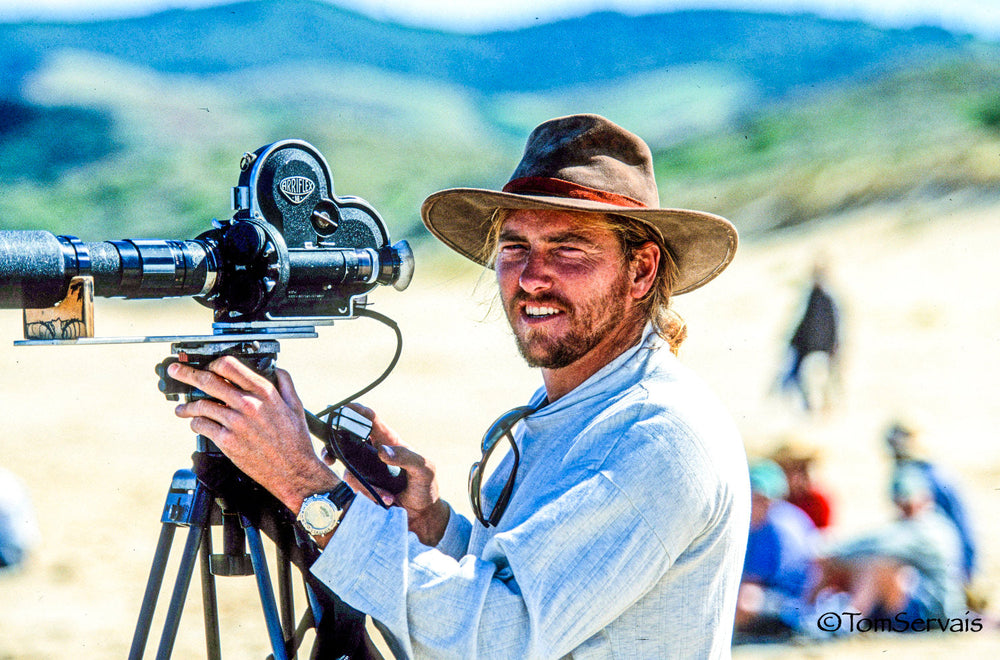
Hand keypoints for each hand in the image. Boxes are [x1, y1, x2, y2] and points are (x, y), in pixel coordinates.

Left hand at [169, 356, 337, 512]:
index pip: (229, 366)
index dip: (213, 363)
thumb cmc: (295, 441)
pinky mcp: (228, 441)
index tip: (208, 366)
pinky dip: (195, 423)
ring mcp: (236, 423)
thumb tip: (276, 369)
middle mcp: (248, 404)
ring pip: (200, 405)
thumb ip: (285, 383)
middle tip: (176, 371)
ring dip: (187, 405)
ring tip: (181, 408)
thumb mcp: (296, 405)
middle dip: (187, 374)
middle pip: (208, 381)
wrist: (294, 471)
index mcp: (264, 392)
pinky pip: (202, 426)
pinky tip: (196, 424)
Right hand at [332, 404, 449, 545]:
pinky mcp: (365, 485)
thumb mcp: (424, 469)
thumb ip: (406, 458)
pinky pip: (356, 488)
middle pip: (348, 441)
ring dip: (364, 485)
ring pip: (350, 470)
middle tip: (328, 455)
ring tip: (388, 496)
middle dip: (334, 446)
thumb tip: (382, 451)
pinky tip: (386, 500)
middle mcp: (375, 452)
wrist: (421, 514)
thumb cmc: (425, 486)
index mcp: (389, 440)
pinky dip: (369, 495)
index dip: (357, 411)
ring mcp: (367, 469)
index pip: (371, 419)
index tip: (343, 408)